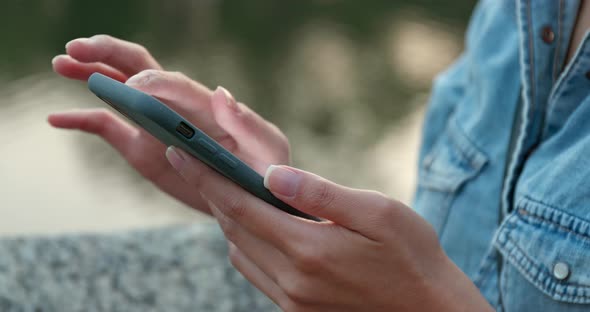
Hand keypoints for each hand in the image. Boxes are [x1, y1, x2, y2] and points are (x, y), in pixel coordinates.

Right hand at [50, 35, 289, 212]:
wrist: (248, 201)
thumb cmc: (264, 172)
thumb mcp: (268, 148)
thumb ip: (247, 123)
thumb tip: (219, 93)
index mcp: (204, 104)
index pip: (173, 82)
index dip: (151, 82)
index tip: (134, 90)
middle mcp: (174, 107)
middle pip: (138, 67)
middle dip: (109, 53)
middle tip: (78, 48)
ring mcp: (154, 124)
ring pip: (117, 90)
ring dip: (90, 74)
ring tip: (62, 63)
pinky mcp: (140, 146)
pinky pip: (106, 127)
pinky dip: (80, 120)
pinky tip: (56, 118)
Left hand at [165, 148, 492, 310]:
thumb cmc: (412, 257)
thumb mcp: (378, 213)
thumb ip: (320, 194)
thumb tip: (272, 174)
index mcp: (308, 249)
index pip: (240, 205)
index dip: (206, 176)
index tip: (180, 151)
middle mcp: (292, 280)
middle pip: (233, 228)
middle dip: (210, 192)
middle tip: (195, 162)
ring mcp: (292, 300)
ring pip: (239, 252)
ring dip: (228, 219)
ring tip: (225, 188)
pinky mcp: (298, 311)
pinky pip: (256, 273)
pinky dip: (246, 244)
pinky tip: (256, 227)